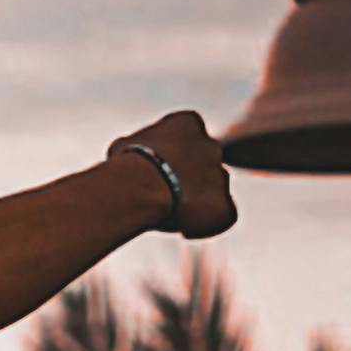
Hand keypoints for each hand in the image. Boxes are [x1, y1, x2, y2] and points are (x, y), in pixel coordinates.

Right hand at [105, 109, 235, 240]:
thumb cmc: (126, 165)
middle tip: (164, 194)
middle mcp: (211, 146)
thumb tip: (127, 155)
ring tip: (169, 213)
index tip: (155, 170)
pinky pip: (221, 217)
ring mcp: (221, 177)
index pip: (185, 138)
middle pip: (203, 165)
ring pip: (213, 192)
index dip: (169, 158)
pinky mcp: (225, 207)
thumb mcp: (125, 146)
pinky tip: (183, 227)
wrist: (140, 187)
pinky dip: (206, 224)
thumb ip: (139, 148)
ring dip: (195, 202)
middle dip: (187, 179)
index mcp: (188, 123)